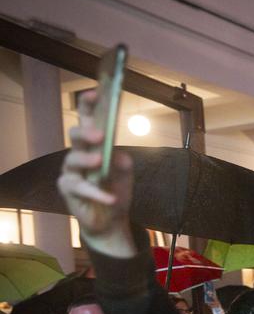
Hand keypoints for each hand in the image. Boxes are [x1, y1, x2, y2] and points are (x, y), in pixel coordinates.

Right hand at [57, 90, 135, 256]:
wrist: (110, 219)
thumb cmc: (115, 189)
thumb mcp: (125, 176)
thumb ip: (124, 165)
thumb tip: (120, 156)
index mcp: (92, 144)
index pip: (86, 120)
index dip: (88, 106)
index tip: (95, 94)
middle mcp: (78, 154)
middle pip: (74, 136)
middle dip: (85, 132)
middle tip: (100, 135)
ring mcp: (71, 171)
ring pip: (72, 159)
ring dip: (87, 159)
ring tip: (100, 161)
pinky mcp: (68, 189)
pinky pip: (80, 188)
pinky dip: (97, 192)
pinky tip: (111, 197)